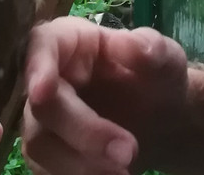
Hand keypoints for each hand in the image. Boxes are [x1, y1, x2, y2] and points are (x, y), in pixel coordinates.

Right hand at [22, 17, 188, 174]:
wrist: (159, 120)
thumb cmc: (157, 78)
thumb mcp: (166, 57)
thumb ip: (153, 47)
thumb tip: (137, 45)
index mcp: (69, 41)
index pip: (41, 43)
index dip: (38, 66)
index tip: (43, 91)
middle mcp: (47, 77)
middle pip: (41, 106)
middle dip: (82, 131)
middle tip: (128, 152)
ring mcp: (43, 119)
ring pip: (39, 145)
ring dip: (79, 163)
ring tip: (124, 171)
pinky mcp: (47, 153)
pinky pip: (47, 171)